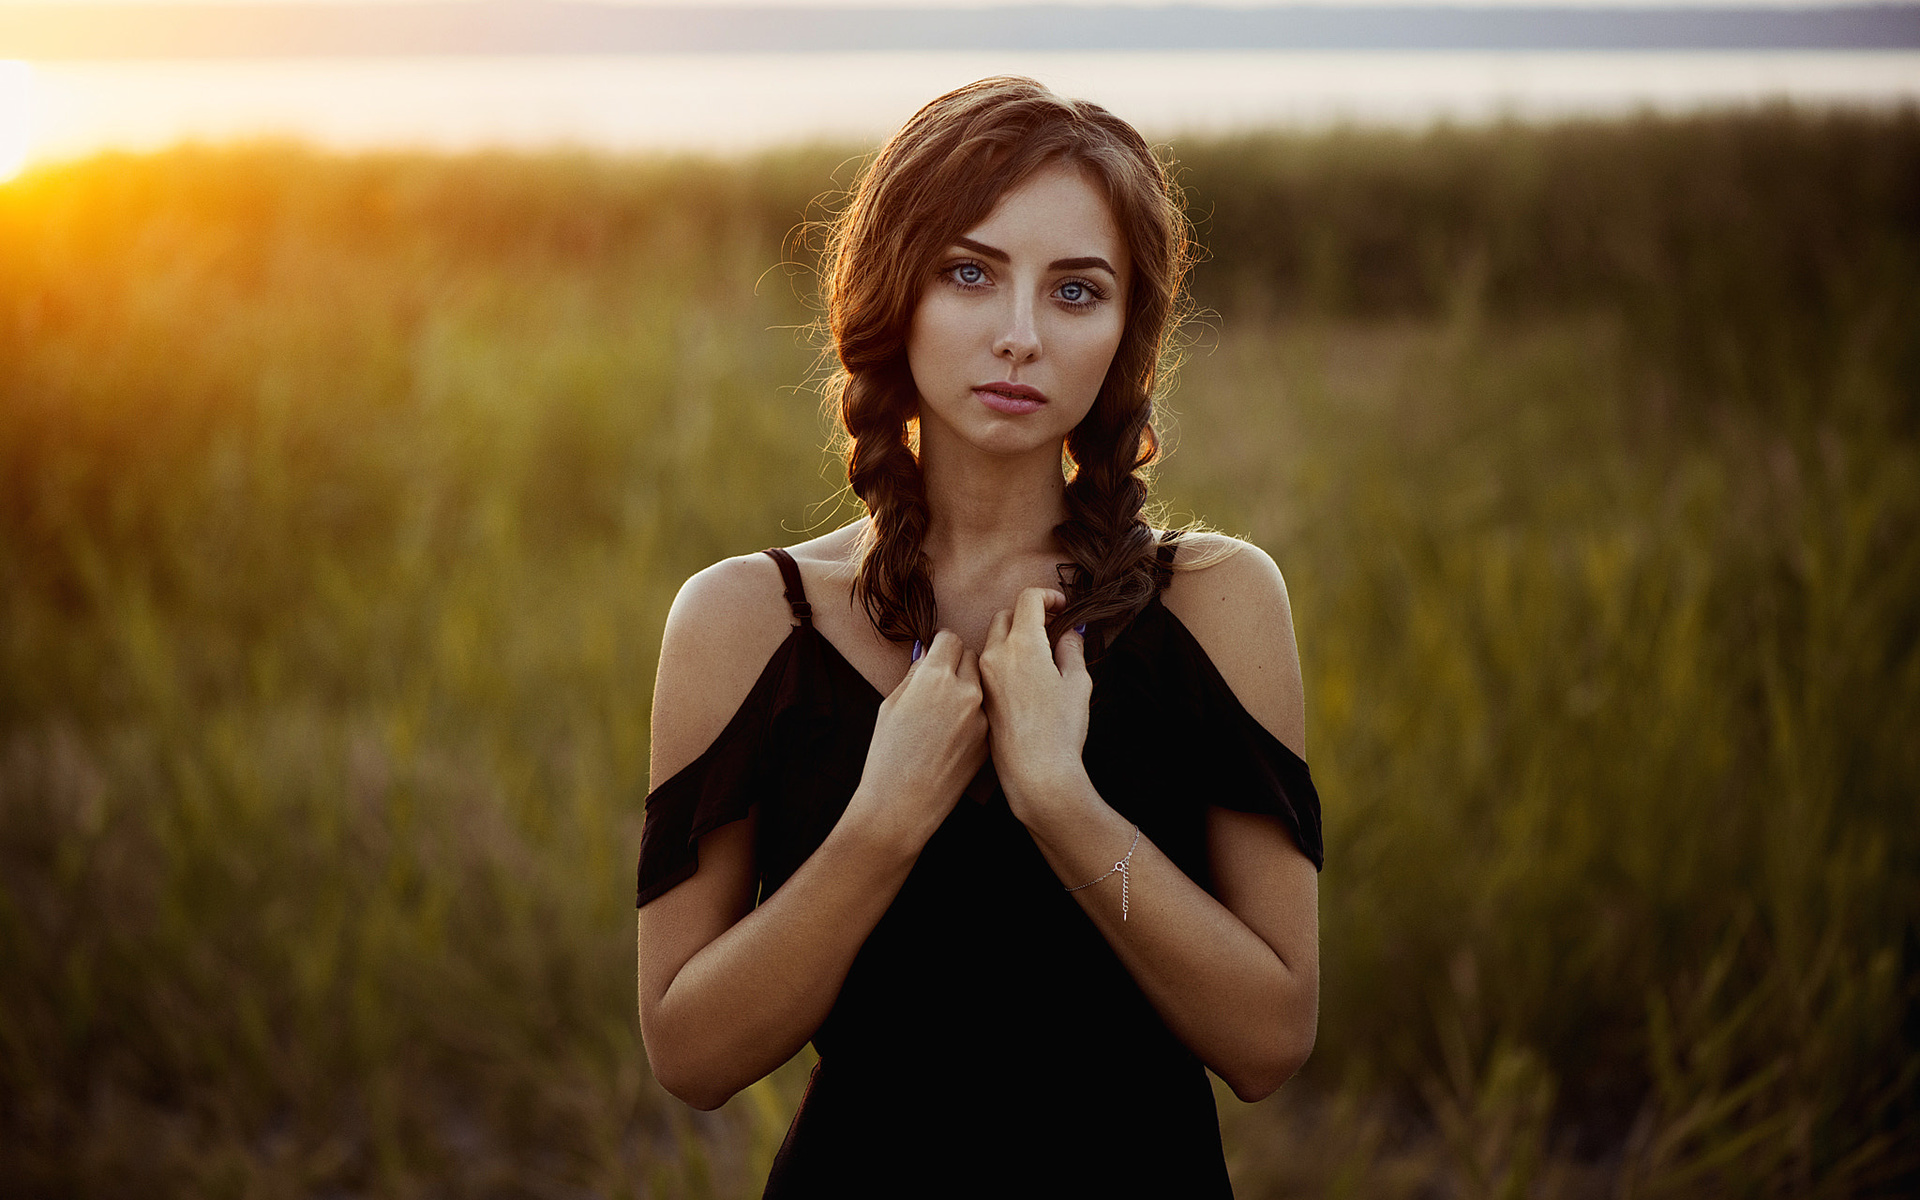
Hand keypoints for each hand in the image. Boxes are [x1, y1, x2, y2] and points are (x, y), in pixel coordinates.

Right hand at [849, 630, 989, 850]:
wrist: (902, 804)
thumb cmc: (887, 755)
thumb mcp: (890, 705)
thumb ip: (915, 675)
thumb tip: (929, 655)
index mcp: (934, 677)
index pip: (951, 639)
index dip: (941, 645)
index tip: (936, 653)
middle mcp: (965, 691)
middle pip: (971, 656)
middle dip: (957, 663)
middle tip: (940, 682)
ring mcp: (981, 717)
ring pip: (982, 686)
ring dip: (968, 689)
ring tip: (946, 712)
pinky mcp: (989, 739)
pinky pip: (985, 713)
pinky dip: (973, 716)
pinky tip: (953, 736)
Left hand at [978, 587, 1092, 820]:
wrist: (1036, 772)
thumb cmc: (1061, 729)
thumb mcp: (1077, 683)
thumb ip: (1071, 649)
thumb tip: (1067, 633)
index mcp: (1023, 644)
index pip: (1028, 599)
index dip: (1048, 596)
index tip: (1061, 606)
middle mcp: (996, 655)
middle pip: (1005, 616)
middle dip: (1028, 615)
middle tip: (1051, 628)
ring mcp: (983, 677)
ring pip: (993, 641)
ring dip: (1013, 638)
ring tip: (1038, 657)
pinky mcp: (979, 696)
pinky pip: (987, 666)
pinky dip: (1003, 660)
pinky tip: (1023, 680)